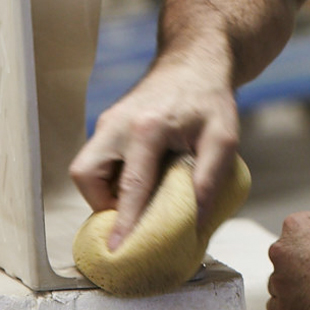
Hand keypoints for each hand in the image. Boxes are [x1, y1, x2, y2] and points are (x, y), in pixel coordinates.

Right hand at [69, 58, 238, 248]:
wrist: (194, 60)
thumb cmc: (209, 98)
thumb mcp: (223, 137)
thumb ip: (211, 179)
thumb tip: (195, 223)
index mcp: (146, 127)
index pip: (130, 184)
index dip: (123, 221)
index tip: (116, 249)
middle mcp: (117, 123)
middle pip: (85, 174)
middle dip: (100, 203)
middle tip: (130, 213)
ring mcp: (109, 121)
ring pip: (85, 166)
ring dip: (103, 190)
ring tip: (137, 197)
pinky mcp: (108, 122)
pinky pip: (96, 157)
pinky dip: (109, 176)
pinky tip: (138, 178)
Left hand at [266, 196, 309, 309]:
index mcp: (295, 224)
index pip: (293, 237)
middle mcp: (281, 249)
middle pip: (284, 259)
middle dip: (299, 267)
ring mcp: (281, 280)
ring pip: (280, 283)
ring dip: (295, 288)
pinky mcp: (286, 308)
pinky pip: (278, 308)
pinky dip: (292, 309)